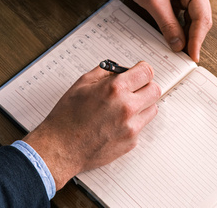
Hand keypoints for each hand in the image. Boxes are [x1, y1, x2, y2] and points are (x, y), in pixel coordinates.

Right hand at [23, 62, 160, 189]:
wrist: (61, 147)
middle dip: (145, 86)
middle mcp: (127, 107)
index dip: (142, 70)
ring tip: (123, 107)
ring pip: (152, 109)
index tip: (139, 72)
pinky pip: (141, 126)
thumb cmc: (67, 117)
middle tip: (134, 89)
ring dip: (142, 105)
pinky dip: (132, 122)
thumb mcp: (81, 84)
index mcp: (115, 89)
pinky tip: (115, 123)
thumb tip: (119, 69)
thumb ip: (104, 73)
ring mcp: (131, 127)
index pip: (146, 72)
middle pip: (155, 90)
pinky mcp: (131, 142)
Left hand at [104, 0, 211, 61]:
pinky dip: (178, 26)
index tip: (192, 56)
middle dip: (193, 38)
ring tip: (178, 49)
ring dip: (186, 33)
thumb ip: (167, 25)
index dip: (197, 39)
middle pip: (201, 19)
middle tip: (185, 56)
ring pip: (192, 18)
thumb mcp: (153, 1)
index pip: (202, 17)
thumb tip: (178, 44)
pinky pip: (183, 14)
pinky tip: (172, 36)